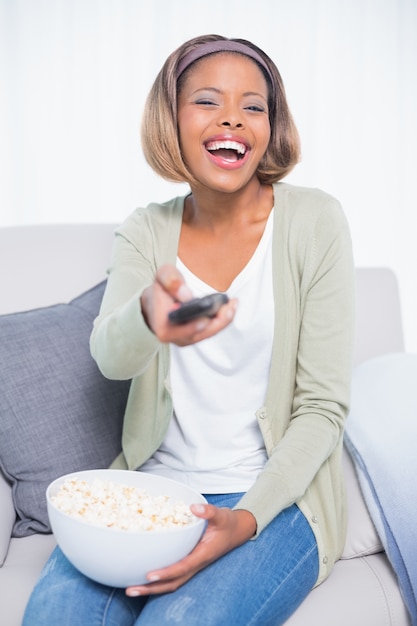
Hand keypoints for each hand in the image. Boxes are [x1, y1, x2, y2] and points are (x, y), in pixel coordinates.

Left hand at [126, 503, 255, 596]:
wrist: (237, 531)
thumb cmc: (227, 523)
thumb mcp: (221, 515)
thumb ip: (209, 511)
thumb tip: (193, 507)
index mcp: (203, 555)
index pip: (182, 567)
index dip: (166, 573)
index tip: (150, 575)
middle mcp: (196, 564)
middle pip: (172, 583)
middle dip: (152, 588)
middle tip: (131, 589)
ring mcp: (192, 566)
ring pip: (171, 583)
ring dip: (152, 589)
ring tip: (131, 589)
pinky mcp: (189, 563)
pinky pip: (172, 576)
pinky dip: (158, 581)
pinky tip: (143, 577)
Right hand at [140, 265, 236, 345]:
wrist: (158, 302)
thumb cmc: (161, 289)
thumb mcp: (162, 276)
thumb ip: (171, 281)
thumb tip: (186, 295)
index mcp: (162, 325)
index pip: (175, 330)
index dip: (190, 327)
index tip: (204, 319)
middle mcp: (174, 336)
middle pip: (198, 333)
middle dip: (216, 322)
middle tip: (229, 306)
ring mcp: (186, 339)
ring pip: (208, 333)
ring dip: (223, 320)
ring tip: (233, 304)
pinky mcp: (196, 336)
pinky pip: (211, 331)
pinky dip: (222, 320)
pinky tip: (231, 307)